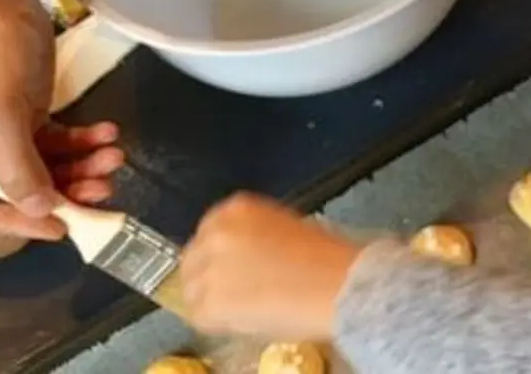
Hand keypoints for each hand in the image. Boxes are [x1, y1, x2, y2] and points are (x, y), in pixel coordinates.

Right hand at [0, 0, 122, 258]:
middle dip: (63, 197)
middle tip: (103, 188)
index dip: (19, 228)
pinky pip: (56, 145)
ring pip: (44, 173)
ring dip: (82, 170)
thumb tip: (41, 213)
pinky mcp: (25, 116)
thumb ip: (16, 167)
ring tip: (113, 155)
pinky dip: (82, 143)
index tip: (64, 223)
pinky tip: (106, 133)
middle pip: (16, 202)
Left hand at [181, 193, 361, 337]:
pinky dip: (216, 322)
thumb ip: (253, 236)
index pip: (207, 231)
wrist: (339, 285)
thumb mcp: (284, 227)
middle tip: (233, 293)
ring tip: (240, 309)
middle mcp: (216, 232)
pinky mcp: (210, 304)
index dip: (217, 254)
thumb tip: (241, 257)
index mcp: (236, 208)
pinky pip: (200, 317)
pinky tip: (243, 320)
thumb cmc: (326, 257)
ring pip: (191, 290)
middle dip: (207, 275)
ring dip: (209, 300)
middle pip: (192, 258)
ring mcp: (209, 268)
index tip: (230, 267)